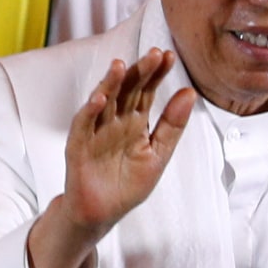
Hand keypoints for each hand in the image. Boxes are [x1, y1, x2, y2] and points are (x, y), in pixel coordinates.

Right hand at [28, 50, 194, 267]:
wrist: (102, 214)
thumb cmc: (127, 185)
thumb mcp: (158, 155)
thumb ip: (172, 125)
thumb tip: (190, 93)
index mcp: (135, 121)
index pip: (146, 91)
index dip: (157, 74)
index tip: (170, 56)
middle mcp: (115, 121)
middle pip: (127, 90)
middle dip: (140, 72)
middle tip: (155, 54)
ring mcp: (95, 131)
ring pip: (103, 101)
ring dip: (110, 83)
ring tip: (120, 66)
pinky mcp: (78, 146)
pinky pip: (83, 125)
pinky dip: (89, 112)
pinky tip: (98, 98)